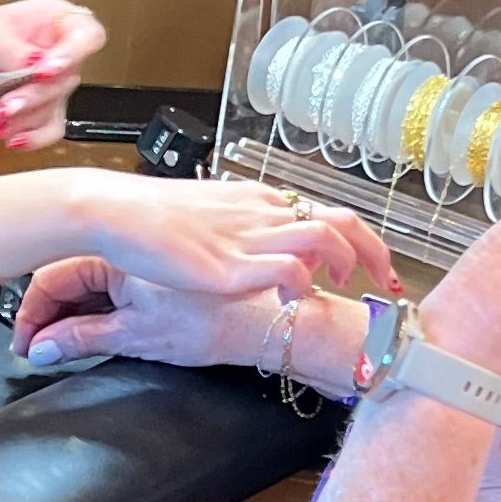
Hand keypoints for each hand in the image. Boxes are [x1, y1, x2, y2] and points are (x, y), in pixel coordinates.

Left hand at [0, 0, 106, 149]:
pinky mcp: (43, 109)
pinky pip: (51, 129)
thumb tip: (36, 63)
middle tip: (5, 105)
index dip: (73, 55)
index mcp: (57, 21)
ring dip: (25, 119)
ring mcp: (55, 84)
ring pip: (55, 108)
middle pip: (67, 79)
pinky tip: (13, 141)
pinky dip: (33, 137)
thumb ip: (16, 51)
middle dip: (33, 96)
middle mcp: (63, 53)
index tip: (43, 71)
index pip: (87, 36)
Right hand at [12, 259, 274, 372]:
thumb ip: (82, 338)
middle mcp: (129, 245)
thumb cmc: (213, 326)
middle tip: (43, 345)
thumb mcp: (137, 335)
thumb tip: (42, 348)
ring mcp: (145, 253)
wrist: (265, 322)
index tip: (28, 343)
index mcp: (115, 255)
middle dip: (52, 312)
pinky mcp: (163, 262)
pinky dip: (103, 298)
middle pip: (69, 273)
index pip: (52, 278)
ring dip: (73, 306)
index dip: (33, 315)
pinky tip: (106, 319)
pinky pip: (119, 273)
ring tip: (68, 337)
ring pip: (91, 273)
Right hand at [79, 179, 391, 308]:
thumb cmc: (147, 219)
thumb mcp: (205, 222)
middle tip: (385, 284)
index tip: (374, 267)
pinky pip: (290, 268)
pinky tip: (292, 300)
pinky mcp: (234, 264)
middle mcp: (263, 212)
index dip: (359, 240)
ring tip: (341, 289)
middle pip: (344, 219)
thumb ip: (236, 235)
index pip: (326, 211)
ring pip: (328, 235)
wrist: (115, 212)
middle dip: (376, 254)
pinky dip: (302, 285)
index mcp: (258, 201)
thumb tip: (255, 255)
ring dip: (347, 264)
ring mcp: (251, 235)